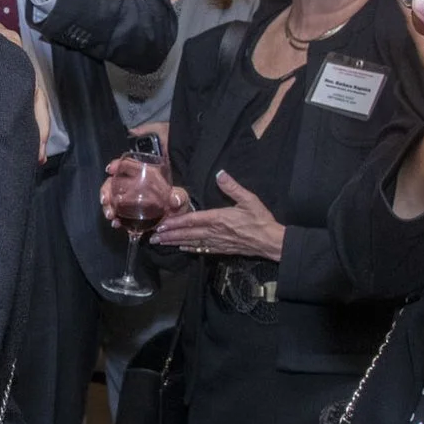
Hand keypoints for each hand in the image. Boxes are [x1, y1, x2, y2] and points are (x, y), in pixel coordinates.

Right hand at [99, 155, 179, 227]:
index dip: (117, 165)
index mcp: (146, 176)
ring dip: (108, 206)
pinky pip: (117, 213)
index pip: (128, 165)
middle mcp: (134, 186)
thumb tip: (174, 200)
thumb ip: (179, 197)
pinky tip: (116, 223)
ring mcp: (129, 199)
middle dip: (106, 191)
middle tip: (106, 201)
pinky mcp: (128, 213)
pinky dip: (114, 218)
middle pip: (114, 182)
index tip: (111, 170)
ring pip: (112, 198)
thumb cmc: (177, 205)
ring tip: (111, 215)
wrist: (175, 222)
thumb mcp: (181, 198)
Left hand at [152, 171, 284, 259]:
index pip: (192, 220)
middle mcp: (215, 232)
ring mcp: (218, 242)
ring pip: (192, 242)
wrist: (271, 241)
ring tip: (161, 243)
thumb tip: (220, 173)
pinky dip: (191, 248)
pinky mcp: (222, 249)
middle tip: (153, 237)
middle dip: (169, 235)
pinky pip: (203, 249)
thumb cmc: (260, 219)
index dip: (175, 223)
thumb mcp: (249, 199)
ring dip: (175, 242)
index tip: (162, 224)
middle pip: (187, 233)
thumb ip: (233, 187)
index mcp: (219, 218)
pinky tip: (182, 248)